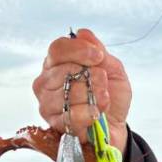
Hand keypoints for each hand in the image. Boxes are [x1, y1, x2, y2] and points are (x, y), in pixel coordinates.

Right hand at [32, 28, 131, 151]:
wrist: (115, 127)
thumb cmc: (111, 96)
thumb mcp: (113, 69)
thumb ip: (99, 51)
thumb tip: (83, 34)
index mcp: (57, 63)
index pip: (57, 49)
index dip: (79, 50)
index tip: (98, 57)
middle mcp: (46, 82)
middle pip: (61, 71)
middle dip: (89, 76)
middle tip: (103, 83)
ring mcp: (47, 104)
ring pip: (66, 93)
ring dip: (91, 95)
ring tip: (103, 100)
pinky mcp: (55, 125)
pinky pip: (70, 116)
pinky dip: (88, 113)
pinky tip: (97, 113)